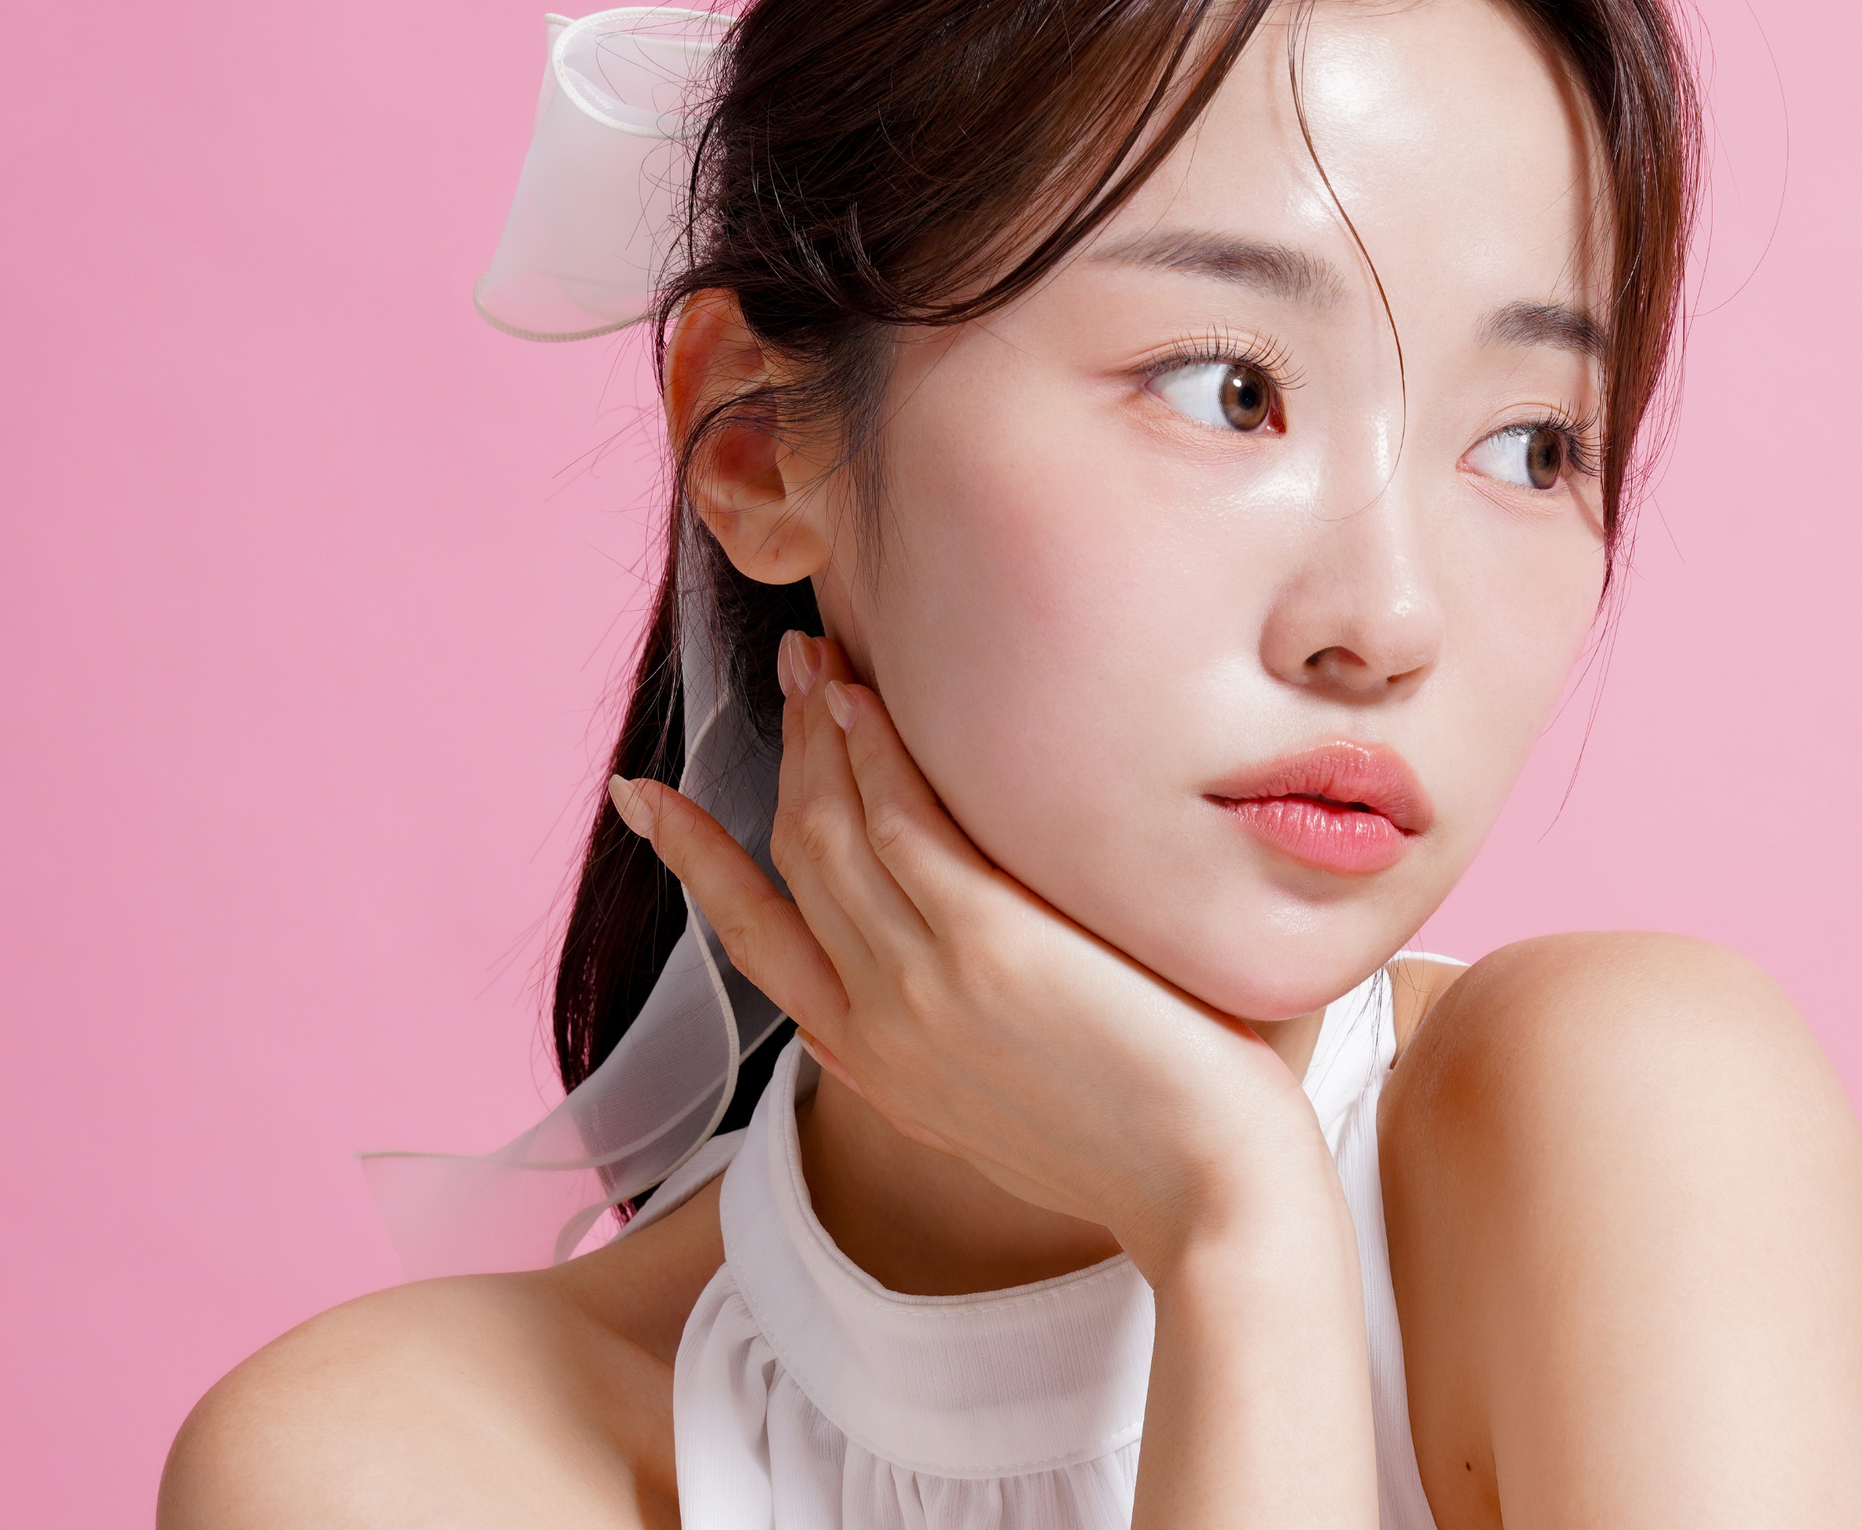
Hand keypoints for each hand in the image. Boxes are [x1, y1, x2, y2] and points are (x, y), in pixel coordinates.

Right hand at [607, 630, 1329, 1271]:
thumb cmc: (1151, 1150)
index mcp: (876, 1064)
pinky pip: (902, 820)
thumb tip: (980, 980)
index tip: (649, 800)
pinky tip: (869, 700)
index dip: (698, 861)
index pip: (756, 942)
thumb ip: (969, 1040)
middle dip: (782, 754)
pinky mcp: (987, 944)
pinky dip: (874, 753)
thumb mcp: (1016, 1107)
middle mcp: (877, 1023)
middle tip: (789, 671)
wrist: (1211, 1200)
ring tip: (823, 660)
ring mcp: (922, 982)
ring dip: (822, 732)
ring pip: (833, 829)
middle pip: (791, 860)